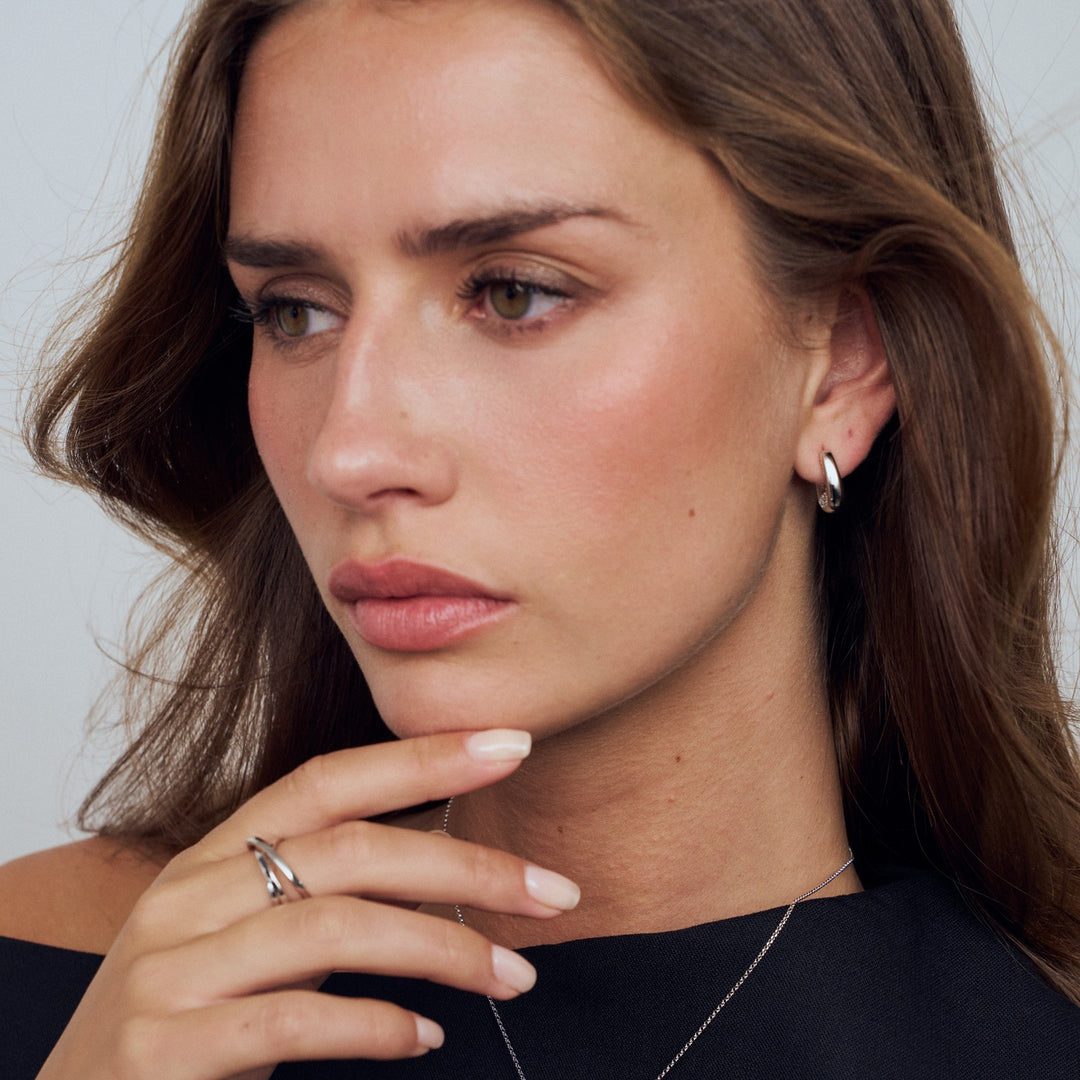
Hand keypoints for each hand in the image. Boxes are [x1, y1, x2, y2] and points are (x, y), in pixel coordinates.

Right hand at [38, 729, 577, 1079]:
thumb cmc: (184, 1017)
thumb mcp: (242, 934)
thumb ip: (318, 893)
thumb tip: (444, 874)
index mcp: (212, 854)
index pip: (328, 779)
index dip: (421, 757)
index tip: (511, 745)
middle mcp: (187, 894)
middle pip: (350, 849)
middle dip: (467, 867)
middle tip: (555, 891)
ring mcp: (170, 968)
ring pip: (333, 924)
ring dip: (445, 949)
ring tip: (517, 976)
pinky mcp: (164, 1045)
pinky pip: (292, 1018)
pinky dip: (375, 1024)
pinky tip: (427, 1038)